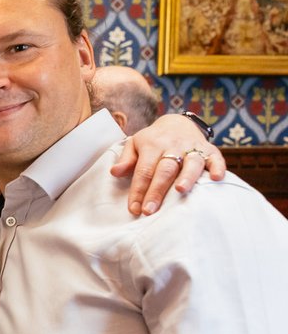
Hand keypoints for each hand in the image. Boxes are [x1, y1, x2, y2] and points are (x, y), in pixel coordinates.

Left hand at [111, 114, 226, 214]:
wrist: (177, 123)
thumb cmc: (152, 140)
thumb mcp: (135, 144)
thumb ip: (126, 159)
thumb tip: (115, 172)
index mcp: (152, 145)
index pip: (144, 170)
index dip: (138, 190)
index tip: (134, 209)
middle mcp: (173, 146)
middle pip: (165, 170)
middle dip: (157, 191)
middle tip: (149, 211)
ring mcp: (193, 147)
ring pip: (191, 163)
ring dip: (187, 176)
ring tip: (180, 191)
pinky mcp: (210, 150)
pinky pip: (216, 158)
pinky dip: (218, 167)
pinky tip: (217, 178)